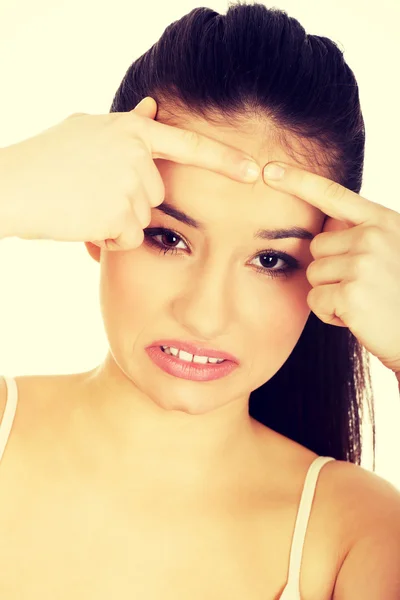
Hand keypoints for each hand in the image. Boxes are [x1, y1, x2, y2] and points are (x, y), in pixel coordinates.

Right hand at [0, 97, 259, 249]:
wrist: (10, 186)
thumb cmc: (43, 163)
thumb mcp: (87, 132)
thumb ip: (128, 126)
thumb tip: (155, 107)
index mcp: (129, 129)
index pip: (188, 144)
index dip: (224, 160)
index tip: (256, 172)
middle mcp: (134, 151)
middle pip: (157, 194)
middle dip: (130, 203)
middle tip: (90, 196)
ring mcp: (128, 181)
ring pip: (142, 218)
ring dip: (116, 222)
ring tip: (80, 207)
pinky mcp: (119, 211)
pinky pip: (128, 238)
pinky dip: (108, 239)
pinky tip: (81, 223)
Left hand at [263, 162, 399, 373]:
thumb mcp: (391, 251)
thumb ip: (361, 235)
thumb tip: (324, 229)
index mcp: (383, 221)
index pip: (333, 195)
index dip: (297, 180)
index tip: (269, 170)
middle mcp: (373, 236)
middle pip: (315, 246)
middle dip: (329, 269)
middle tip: (361, 286)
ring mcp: (363, 263)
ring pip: (312, 274)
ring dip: (330, 293)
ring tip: (363, 302)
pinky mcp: (351, 293)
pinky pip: (315, 300)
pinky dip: (330, 314)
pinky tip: (358, 317)